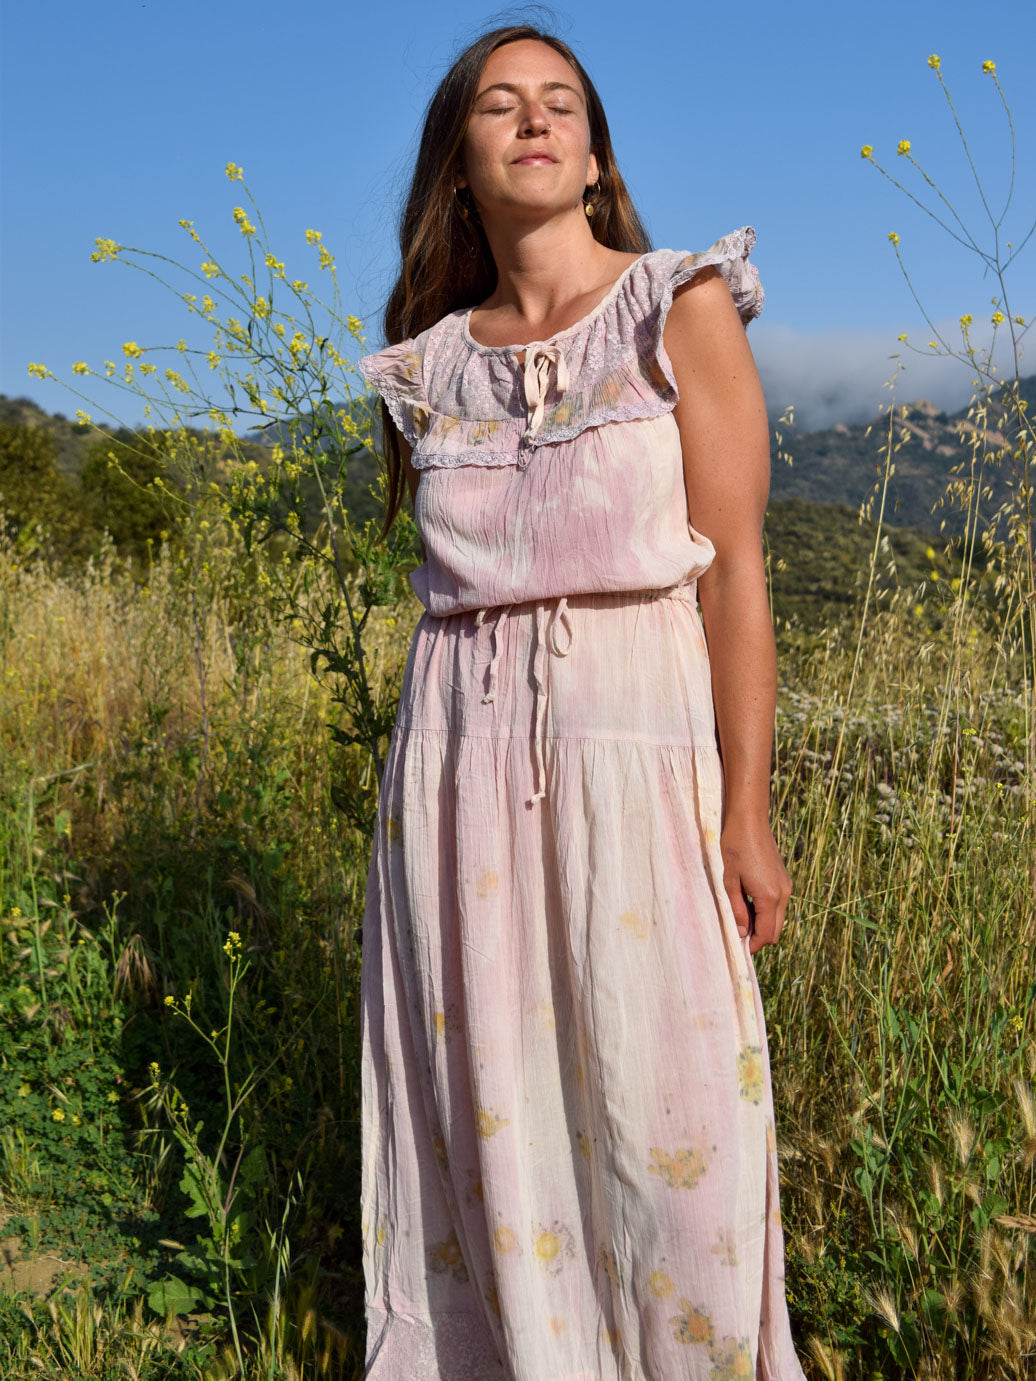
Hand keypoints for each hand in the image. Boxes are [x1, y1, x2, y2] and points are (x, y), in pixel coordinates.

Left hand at [719, 812, 792, 955]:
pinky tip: (748, 902)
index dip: (753, 945)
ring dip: (762, 924)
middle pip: (776, 931)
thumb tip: (741, 933)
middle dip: (759, 937)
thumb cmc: (735, 848)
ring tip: (740, 916)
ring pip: (778, 919)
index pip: (767, 934)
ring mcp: (786, 886)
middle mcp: (784, 894)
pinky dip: (766, 912)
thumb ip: (737, 910)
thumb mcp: (730, 882)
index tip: (739, 947)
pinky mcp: (784, 880)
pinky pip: (779, 905)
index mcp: (770, 896)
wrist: (749, 821)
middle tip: (738, 934)